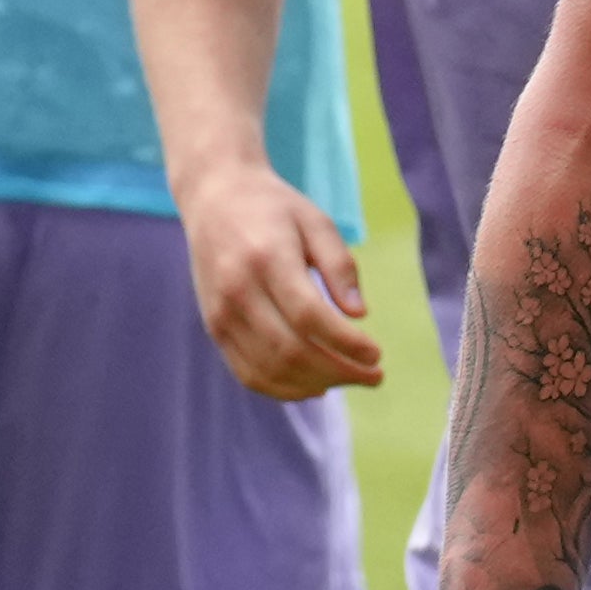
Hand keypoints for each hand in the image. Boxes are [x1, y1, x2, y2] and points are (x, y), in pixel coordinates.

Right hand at [176, 153, 384, 402]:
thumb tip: (359, 314)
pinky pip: (248, 374)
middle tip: (373, 376)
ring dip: (315, 385)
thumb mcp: (316, 221)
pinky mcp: (214, 328)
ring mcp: (221, 313)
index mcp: (267, 258)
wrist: (214, 199)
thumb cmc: (273, 209)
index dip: (346, 344)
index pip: (310, 317)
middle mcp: (238, 290)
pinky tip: (314, 385)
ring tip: (348, 379)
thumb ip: (339, 265)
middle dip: (339, 372)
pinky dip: (284, 390)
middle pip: (291, 350)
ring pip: (270, 370)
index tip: (377, 354)